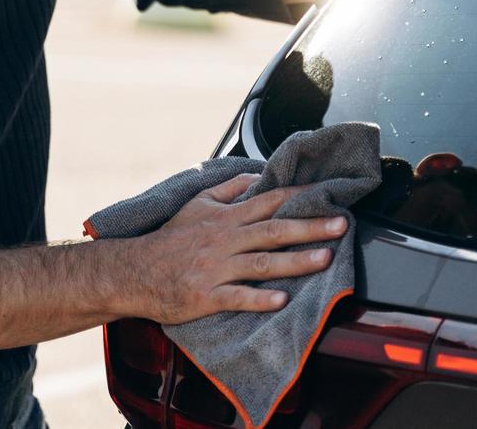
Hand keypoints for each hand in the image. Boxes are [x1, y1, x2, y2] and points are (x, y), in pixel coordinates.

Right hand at [130, 173, 347, 323]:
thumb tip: (258, 175)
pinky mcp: (206, 296)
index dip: (300, 196)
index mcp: (225, 218)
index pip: (269, 200)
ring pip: (262, 263)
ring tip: (325, 259)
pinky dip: (260, 299)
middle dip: (310, 227)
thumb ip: (229, 189)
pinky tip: (281, 301)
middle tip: (342, 224)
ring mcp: (216, 268)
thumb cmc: (170, 239)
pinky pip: (237, 297)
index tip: (328, 193)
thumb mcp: (197, 203)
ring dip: (296, 261)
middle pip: (274, 230)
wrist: (135, 271)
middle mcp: (225, 240)